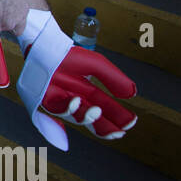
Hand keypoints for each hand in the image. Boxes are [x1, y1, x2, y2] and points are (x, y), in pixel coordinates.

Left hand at [16, 11, 136, 149]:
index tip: (130, 123)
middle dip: (106, 128)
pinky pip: (58, 109)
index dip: (118, 116)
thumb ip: (113, 78)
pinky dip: (68, 107)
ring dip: (88, 117)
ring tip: (97, 112)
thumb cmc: (70, 55)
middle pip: (93, 118)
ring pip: (77, 117)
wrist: (47, 46)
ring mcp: (61, 101)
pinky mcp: (47, 100)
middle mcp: (76, 99)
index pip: (106, 107)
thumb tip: (133, 93)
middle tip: (118, 133)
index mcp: (89, 91)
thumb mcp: (97, 64)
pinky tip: (76, 101)